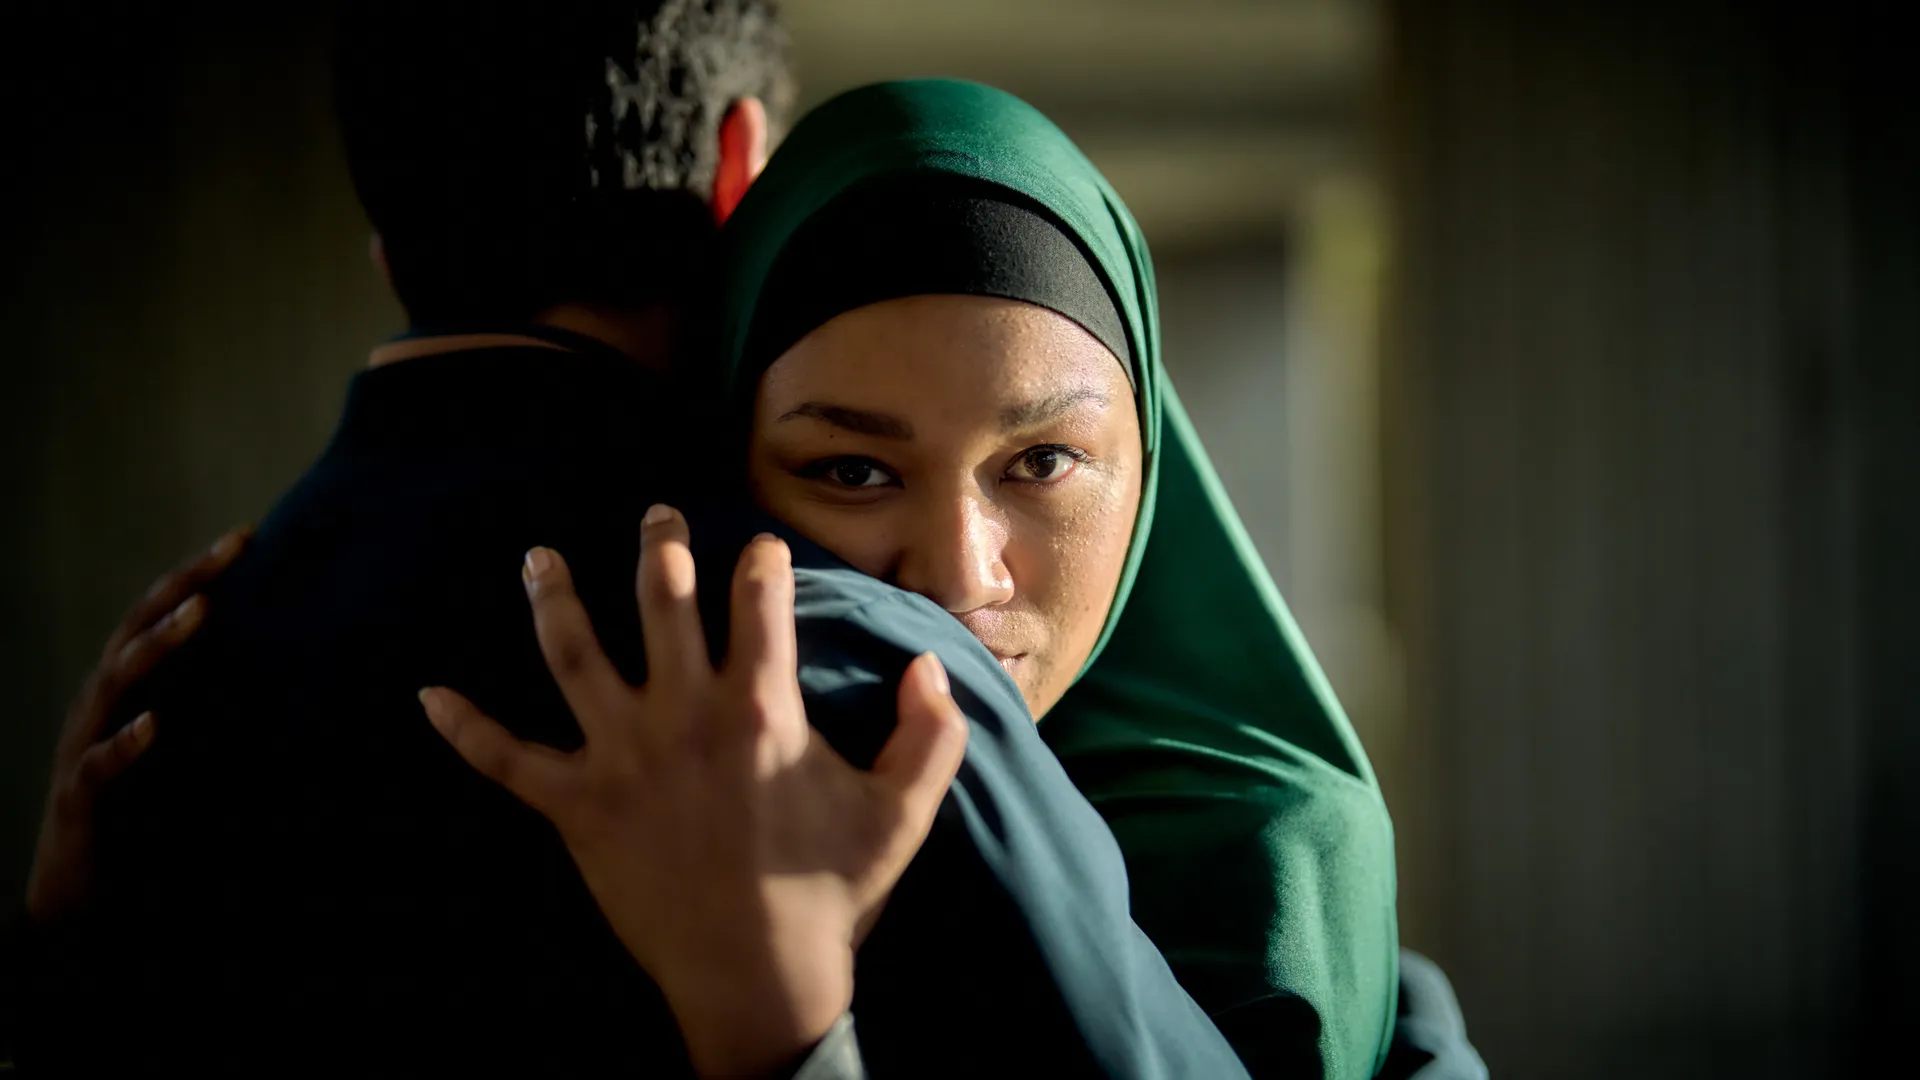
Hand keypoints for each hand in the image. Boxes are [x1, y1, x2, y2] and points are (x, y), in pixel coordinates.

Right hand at [25, 525, 250, 924]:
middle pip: (138, 626)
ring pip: (116, 680)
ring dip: (159, 644)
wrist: (82, 884)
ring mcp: (86, 741)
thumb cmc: (142, 800)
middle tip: (228, 553)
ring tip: (199, 614)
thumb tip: (295, 665)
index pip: (165, 612)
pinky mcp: (80, 794)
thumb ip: (221, 698)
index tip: (246, 536)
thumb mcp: (187, 738)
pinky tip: (154, 726)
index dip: (200, 572)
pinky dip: (126, 741)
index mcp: (131, 682)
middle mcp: (104, 700)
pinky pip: (100, 764)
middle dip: (184, 586)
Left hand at [420, 506, 967, 1079]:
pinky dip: (467, 730)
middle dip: (661, 551)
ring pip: (574, 657)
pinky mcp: (577, 807)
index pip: (761, 606)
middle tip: (655, 516)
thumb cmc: (832, 894)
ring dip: (552, 600)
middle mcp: (682, 717)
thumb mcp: (903, 813)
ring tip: (537, 557)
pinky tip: (429, 696)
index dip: (762, 567)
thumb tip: (933, 666)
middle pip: (662, 605)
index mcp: (760, 710)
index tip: (760, 550)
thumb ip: (931, 734)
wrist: (757, 982)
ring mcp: (621, 759)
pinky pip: (509, 761)